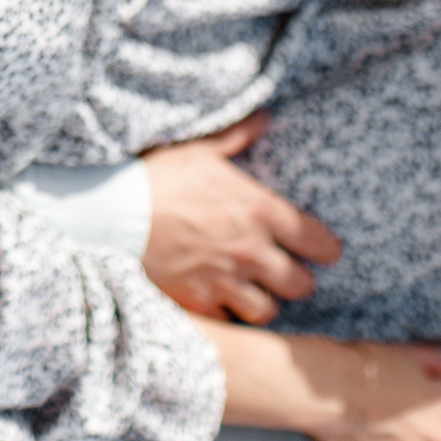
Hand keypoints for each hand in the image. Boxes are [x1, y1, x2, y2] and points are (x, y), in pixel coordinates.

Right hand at [140, 114, 341, 322]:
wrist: (114, 216)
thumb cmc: (157, 178)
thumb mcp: (200, 150)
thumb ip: (238, 137)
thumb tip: (264, 118)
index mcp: (259, 210)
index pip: (317, 241)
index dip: (327, 250)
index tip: (326, 252)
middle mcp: (251, 251)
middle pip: (300, 283)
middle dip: (297, 279)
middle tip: (287, 272)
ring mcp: (227, 280)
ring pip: (268, 309)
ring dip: (264, 301)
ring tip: (254, 291)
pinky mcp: (201, 302)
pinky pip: (230, 321)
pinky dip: (228, 314)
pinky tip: (220, 301)